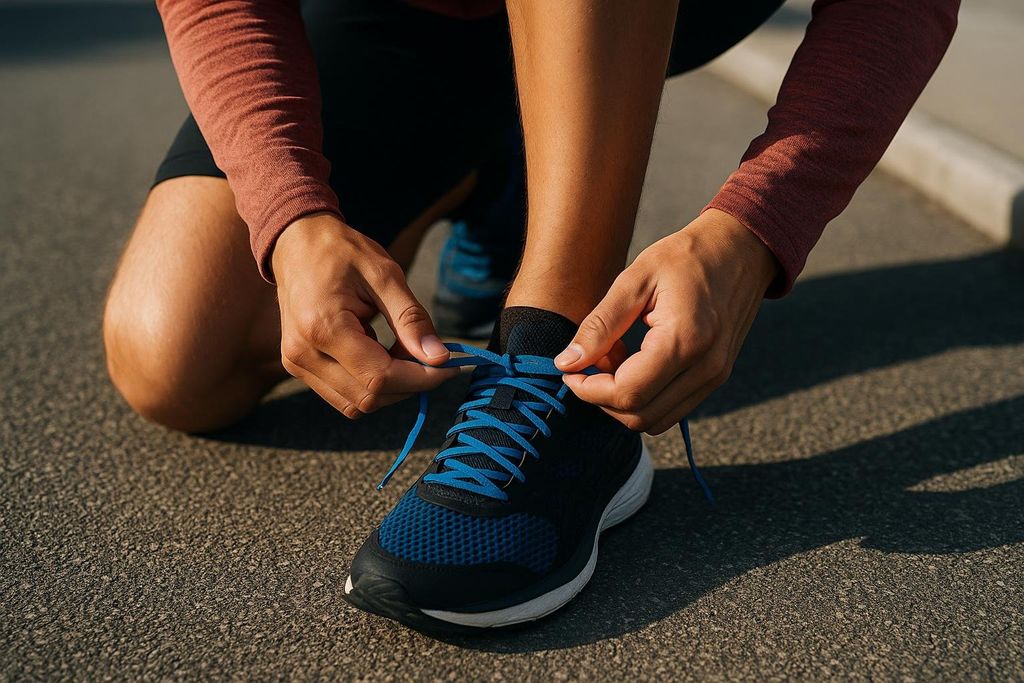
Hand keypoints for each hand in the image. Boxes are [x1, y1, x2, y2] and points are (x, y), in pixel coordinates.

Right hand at [272, 213, 456, 418]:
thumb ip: (411, 319)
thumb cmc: (342, 252)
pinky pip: (343, 394)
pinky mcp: (298, 367)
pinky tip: (380, 353)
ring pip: (356, 404)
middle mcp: (303, 354)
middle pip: (369, 397)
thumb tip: (439, 358)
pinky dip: (370, 383)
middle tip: (430, 356)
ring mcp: (296, 364)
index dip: (420, 378)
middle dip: (408, 384)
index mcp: (323, 328)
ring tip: (402, 351)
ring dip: (390, 388)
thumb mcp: (385, 276)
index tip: (449, 366)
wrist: (297, 243)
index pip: (379, 377)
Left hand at [554, 209, 778, 433]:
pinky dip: (644, 396)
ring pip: (655, 420)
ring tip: (612, 357)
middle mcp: (706, 367)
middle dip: (602, 399)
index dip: (588, 390)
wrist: (741, 250)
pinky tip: (632, 360)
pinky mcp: (715, 378)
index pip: (628, 394)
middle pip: (640, 417)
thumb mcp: (634, 279)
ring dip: (622, 400)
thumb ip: (600, 325)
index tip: (569, 369)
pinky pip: (671, 408)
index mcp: (685, 340)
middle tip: (588, 361)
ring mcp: (715, 377)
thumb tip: (566, 363)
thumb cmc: (686, 256)